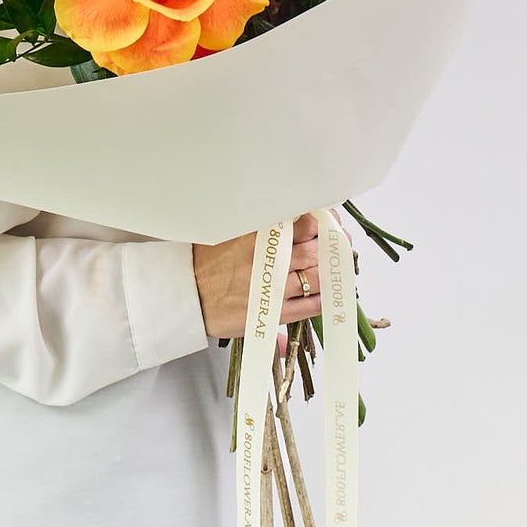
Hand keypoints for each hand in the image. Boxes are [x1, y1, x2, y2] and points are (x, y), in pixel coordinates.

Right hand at [192, 214, 342, 339]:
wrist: (185, 294)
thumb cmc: (205, 262)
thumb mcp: (229, 231)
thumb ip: (259, 224)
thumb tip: (287, 214)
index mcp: (259, 234)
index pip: (305, 220)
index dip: (323, 220)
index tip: (328, 219)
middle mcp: (270, 257)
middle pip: (317, 248)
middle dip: (334, 244)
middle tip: (341, 241)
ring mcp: (275, 286)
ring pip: (319, 275)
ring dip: (334, 270)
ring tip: (338, 265)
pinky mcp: (275, 312)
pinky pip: (312, 305)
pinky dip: (326, 298)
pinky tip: (330, 292)